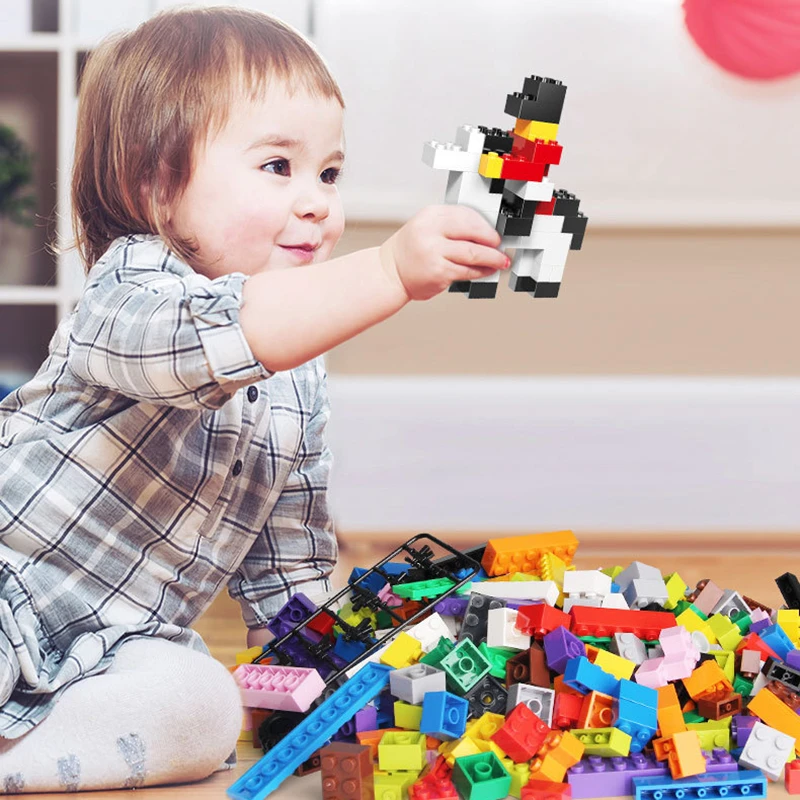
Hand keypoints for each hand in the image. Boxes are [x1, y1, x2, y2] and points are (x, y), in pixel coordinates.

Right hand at [379, 205, 509, 300]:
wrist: (390, 272)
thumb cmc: (412, 251)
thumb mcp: (427, 228)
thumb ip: (452, 227)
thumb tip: (485, 234)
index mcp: (430, 215)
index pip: (465, 215)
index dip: (484, 225)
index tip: (493, 233)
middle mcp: (431, 231)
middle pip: (472, 232)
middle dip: (491, 241)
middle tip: (500, 247)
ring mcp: (434, 252)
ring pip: (473, 254)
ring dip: (491, 258)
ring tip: (501, 261)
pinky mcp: (438, 272)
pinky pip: (467, 271)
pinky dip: (480, 271)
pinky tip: (486, 271)